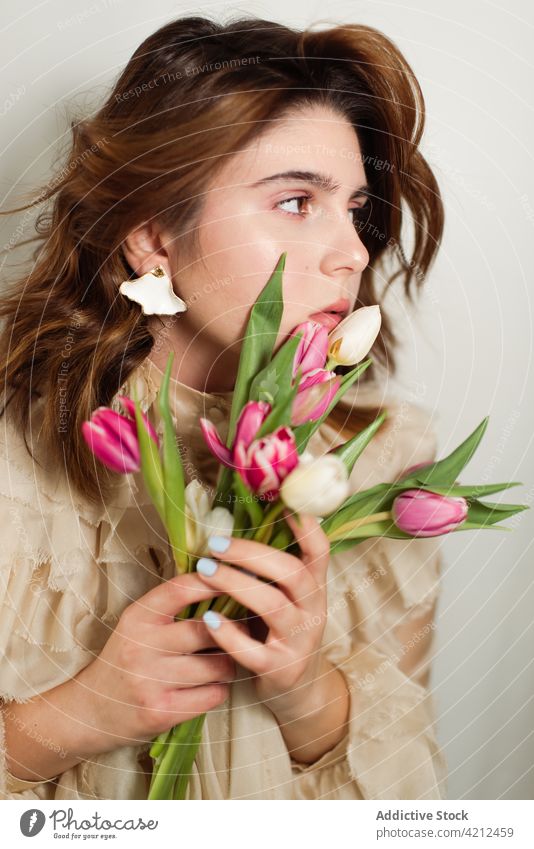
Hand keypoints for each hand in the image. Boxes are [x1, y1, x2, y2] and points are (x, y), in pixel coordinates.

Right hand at [78, 573, 241, 751]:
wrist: (90, 710)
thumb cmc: (125, 660)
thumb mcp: (138, 625)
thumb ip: (173, 606)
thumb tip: (223, 584)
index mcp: (138, 618)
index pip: (181, 589)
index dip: (213, 583)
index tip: (234, 583)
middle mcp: (142, 647)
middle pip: (208, 630)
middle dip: (234, 630)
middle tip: (241, 630)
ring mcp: (150, 681)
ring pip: (218, 665)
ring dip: (229, 664)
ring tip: (223, 663)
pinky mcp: (161, 712)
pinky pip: (214, 695)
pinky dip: (220, 690)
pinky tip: (210, 687)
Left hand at [195, 509, 331, 721]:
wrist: (295, 687)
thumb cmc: (279, 628)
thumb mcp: (287, 596)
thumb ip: (271, 567)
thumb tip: (237, 517)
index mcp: (315, 585)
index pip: (319, 550)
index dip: (305, 526)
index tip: (284, 502)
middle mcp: (314, 609)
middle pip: (291, 573)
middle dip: (252, 554)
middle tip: (216, 544)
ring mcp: (299, 640)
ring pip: (272, 606)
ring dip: (235, 584)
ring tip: (204, 570)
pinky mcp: (281, 669)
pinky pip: (253, 650)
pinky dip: (229, 634)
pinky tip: (208, 618)